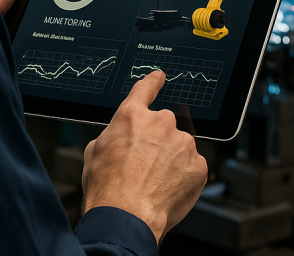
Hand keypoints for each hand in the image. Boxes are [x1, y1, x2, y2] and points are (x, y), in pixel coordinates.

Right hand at [81, 70, 206, 242]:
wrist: (126, 216)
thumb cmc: (107, 188)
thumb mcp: (95, 152)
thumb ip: (113, 135)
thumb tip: (119, 137)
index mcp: (133, 116)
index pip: (145, 89)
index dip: (153, 82)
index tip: (159, 77)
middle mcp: (161, 123)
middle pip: (163, 126)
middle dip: (156, 142)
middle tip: (143, 165)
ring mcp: (183, 143)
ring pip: (179, 147)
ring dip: (170, 160)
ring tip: (153, 182)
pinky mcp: (198, 164)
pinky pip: (191, 166)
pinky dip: (182, 176)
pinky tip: (166, 189)